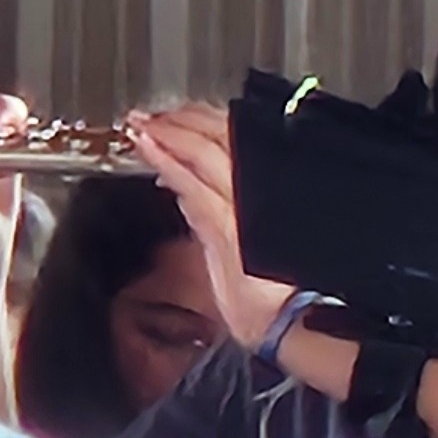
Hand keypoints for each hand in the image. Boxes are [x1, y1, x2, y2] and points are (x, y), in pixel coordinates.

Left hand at [127, 102, 293, 348]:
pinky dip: (165, 159)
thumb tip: (189, 198)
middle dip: (187, 121)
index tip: (189, 114)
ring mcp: (240, 207)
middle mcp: (255, 195)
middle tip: (159, 112)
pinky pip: (189, 181)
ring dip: (171, 133)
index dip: (209, 124)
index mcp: (267, 199)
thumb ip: (220, 222)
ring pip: (203, 153)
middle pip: (221, 140)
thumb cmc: (280, 298)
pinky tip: (147, 144)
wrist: (292, 325)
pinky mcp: (222, 224)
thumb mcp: (255, 253)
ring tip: (145, 121)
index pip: (237, 145)